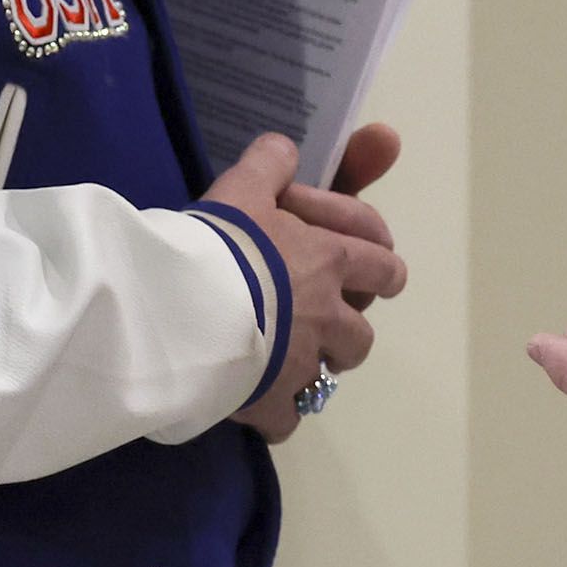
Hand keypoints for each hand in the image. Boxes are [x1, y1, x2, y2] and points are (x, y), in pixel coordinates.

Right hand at [210, 127, 407, 439]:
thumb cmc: (219, 244)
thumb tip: (285, 148)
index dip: (380, 261)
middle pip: (364, 328)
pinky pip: (288, 418)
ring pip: (335, 371)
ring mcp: (305, 363)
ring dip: (320, 363)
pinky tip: (259, 404)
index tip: (370, 264)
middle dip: (352, 320)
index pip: (382, 261)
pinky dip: (278, 413)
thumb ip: (270, 164)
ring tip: (290, 355)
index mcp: (330, 261)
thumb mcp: (243, 186)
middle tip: (328, 315)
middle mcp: (329, 316)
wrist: (184, 309)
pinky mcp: (274, 402)